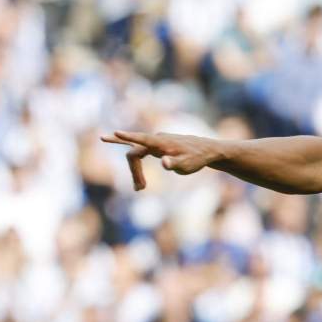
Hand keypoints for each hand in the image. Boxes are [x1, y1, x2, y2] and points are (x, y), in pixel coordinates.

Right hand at [100, 130, 221, 189]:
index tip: (115, 133)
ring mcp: (156, 141)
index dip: (128, 137)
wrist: (206, 150)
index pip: (141, 139)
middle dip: (134, 171)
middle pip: (134, 153)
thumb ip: (175, 164)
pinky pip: (139, 148)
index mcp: (162, 143)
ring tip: (140, 188)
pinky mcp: (157, 145)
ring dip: (136, 170)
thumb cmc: (196, 159)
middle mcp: (156, 139)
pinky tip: (119, 147)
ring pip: (136, 153)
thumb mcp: (187, 165)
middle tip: (140, 189)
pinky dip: (132, 156)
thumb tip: (164, 162)